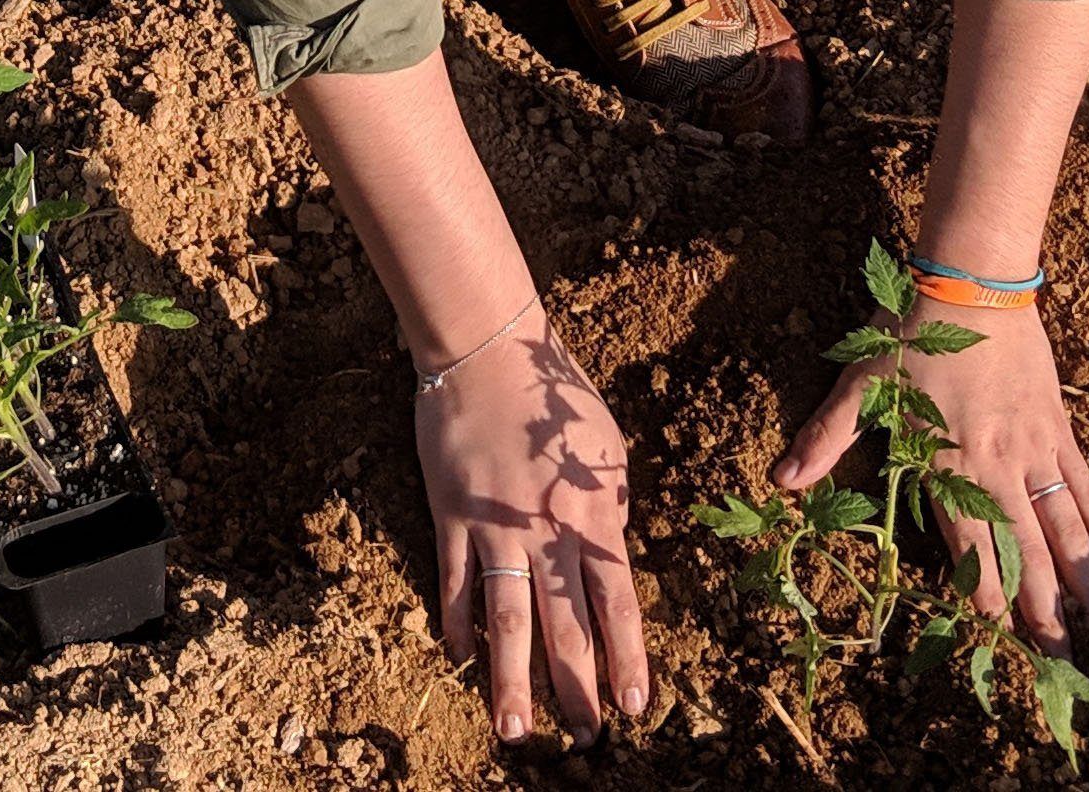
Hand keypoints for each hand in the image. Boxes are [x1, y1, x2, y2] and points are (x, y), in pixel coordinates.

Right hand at [418, 307, 650, 747]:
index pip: (617, 601)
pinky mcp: (451, 516)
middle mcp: (546, 530)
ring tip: (516, 731)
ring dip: (511, 681)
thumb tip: (614, 549)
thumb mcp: (605, 447)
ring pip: (506, 620)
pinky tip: (460, 658)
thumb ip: (611, 505)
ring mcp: (494, 527)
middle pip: (564, 625)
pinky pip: (455, 582)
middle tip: (587, 738)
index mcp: (593, 513)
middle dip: (577, 687)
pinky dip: (456, 622)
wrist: (488, 350)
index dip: (627, 657)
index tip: (636, 705)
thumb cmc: (553, 393)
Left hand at [774, 297, 1088, 651]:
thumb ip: (825, 439)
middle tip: (1066, 666)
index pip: (972, 548)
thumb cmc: (908, 333)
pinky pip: (1084, 487)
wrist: (971, 281)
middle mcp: (997, 467)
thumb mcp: (859, 385)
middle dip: (1049, 613)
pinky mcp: (1057, 428)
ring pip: (1067, 528)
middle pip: (1029, 552)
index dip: (989, 600)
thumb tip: (780, 482)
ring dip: (1088, 585)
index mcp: (947, 464)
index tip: (1006, 649)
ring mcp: (1034, 449)